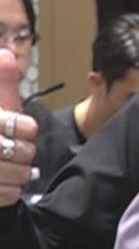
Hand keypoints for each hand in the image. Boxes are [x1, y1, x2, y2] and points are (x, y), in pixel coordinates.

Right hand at [0, 49, 38, 208]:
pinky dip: (10, 190)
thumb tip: (6, 54)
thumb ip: (1, 85)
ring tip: (11, 168)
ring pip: (18, 174)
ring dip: (19, 173)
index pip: (21, 126)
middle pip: (21, 151)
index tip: (21, 131)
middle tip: (17, 152)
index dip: (26, 130)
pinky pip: (9, 194)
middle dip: (24, 152)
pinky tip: (4, 183)